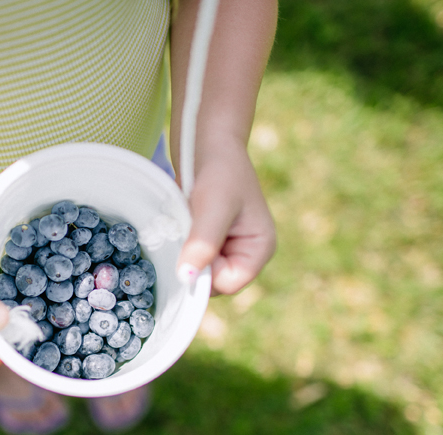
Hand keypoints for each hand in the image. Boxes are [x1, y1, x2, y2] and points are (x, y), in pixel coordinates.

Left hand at [177, 138, 275, 295]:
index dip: (205, 273)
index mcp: (260, 249)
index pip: (229, 283)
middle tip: (187, 227)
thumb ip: (203, 243)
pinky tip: (183, 221)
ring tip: (187, 220)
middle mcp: (247, 253)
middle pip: (212, 280)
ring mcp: (229, 248)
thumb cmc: (220, 169)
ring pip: (198, 269)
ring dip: (186, 250)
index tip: (189, 246)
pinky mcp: (211, 241)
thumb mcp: (213, 205)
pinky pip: (191, 255)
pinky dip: (182, 243)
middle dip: (195, 260)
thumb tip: (186, 278)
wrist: (209, 143)